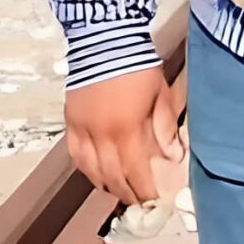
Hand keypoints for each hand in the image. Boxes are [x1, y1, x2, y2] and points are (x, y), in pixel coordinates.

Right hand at [64, 68, 185, 205]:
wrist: (106, 41)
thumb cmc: (138, 67)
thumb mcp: (160, 95)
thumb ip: (165, 129)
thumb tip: (174, 157)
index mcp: (126, 129)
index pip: (134, 171)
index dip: (143, 190)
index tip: (151, 202)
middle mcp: (100, 135)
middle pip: (111, 175)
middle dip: (126, 192)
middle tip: (136, 202)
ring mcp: (82, 129)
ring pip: (90, 169)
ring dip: (105, 184)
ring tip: (118, 190)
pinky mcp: (70, 121)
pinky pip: (75, 154)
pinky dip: (85, 168)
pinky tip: (94, 173)